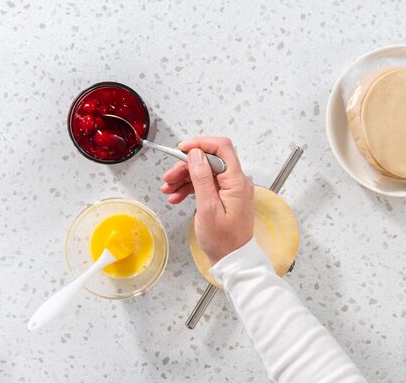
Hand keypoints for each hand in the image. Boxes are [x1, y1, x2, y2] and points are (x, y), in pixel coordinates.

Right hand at [160, 137, 253, 263]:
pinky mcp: (226, 196)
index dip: (201, 144)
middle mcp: (237, 182)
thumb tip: (196, 154)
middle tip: (168, 178)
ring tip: (168, 190)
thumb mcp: (207, 208)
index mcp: (237, 182)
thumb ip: (202, 178)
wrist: (232, 260)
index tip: (182, 148)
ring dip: (185, 178)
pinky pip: (206, 184)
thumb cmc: (223, 241)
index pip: (222, 148)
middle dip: (187, 166)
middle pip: (209, 161)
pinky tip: (177, 196)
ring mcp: (232, 189)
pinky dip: (191, 188)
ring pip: (205, 172)